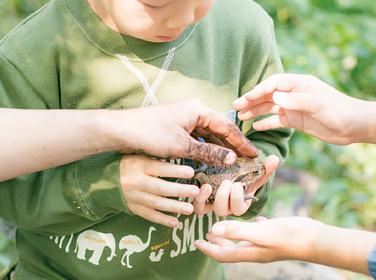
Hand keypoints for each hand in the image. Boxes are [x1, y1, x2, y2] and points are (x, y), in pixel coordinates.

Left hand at [109, 98, 258, 164]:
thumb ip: (209, 153)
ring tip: (232, 163)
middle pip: (219, 130)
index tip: (253, 155)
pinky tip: (211, 161)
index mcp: (198, 110)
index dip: (241, 143)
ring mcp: (185, 119)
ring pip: (208, 136)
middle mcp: (194, 111)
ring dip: (219, 149)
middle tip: (246, 161)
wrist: (122, 130)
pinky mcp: (176, 128)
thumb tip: (231, 159)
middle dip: (232, 146)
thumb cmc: (151, 134)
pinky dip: (205, 150)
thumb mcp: (182, 146)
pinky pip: (197, 139)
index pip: (227, 127)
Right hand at [120, 154, 199, 226]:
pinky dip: (162, 219)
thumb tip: (181, 153)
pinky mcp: (133, 207)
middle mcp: (136, 182)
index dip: (176, 170)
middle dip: (179, 190)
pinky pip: (149, 215)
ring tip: (190, 209)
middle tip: (195, 191)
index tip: (191, 171)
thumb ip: (157, 157)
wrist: (104, 178)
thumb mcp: (140, 155)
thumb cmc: (129, 163)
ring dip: (174, 207)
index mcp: (139, 166)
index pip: (160, 168)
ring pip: (156, 203)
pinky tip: (175, 222)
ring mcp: (134, 196)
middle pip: (160, 188)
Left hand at [192, 155, 278, 216]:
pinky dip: (198, 198)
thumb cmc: (246, 176)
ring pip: (205, 210)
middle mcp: (226, 208)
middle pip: (222, 211)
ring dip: (205, 199)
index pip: (239, 209)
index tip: (237, 184)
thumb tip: (274, 158)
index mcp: (241, 204)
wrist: (233, 174)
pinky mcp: (202, 200)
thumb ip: (265, 168)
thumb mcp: (256, 173)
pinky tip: (201, 185)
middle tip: (226, 182)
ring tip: (208, 186)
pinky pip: (198, 205)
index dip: (237, 199)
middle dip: (223, 198)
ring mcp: (212, 205)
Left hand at [195, 216, 375, 275]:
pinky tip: (253, 218)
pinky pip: (259, 231)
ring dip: (231, 234)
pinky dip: (251, 226)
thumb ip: (237, 231)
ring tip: (224, 225)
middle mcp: (256, 249)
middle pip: (231, 249)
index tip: (196, 241)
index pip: (223, 254)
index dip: (208, 249)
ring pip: (243, 240)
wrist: (315, 239)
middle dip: (217, 243)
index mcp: (249, 252)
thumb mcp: (260, 232)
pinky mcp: (275, 234)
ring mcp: (266, 243)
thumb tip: (213, 230)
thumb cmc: (288, 236)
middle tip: (206, 234)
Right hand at [233, 74, 363, 145]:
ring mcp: (294, 108)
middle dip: (252, 100)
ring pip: (270, 108)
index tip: (245, 98)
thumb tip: (273, 98)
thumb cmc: (340, 110)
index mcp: (300, 84)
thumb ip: (295, 101)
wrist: (356, 126)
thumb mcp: (318, 104)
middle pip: (268, 95)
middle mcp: (294, 94)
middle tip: (235, 107)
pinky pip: (277, 121)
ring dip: (255, 111)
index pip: (274, 84)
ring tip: (240, 117)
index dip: (259, 90)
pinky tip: (255, 126)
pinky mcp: (297, 120)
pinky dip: (266, 123)